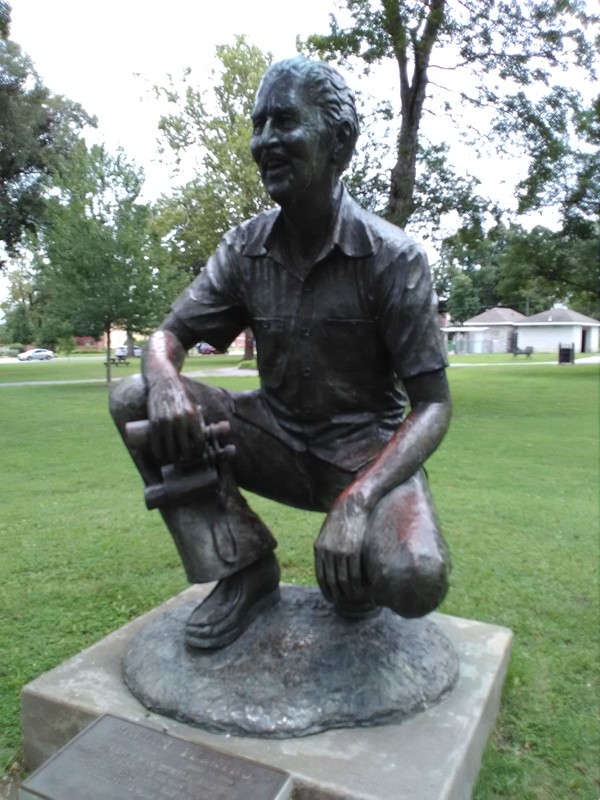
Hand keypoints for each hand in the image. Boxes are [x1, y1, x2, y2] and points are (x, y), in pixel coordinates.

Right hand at [147, 376, 203, 464]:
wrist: (164, 381)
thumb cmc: (182, 393)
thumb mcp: (194, 404)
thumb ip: (198, 419)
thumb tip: (204, 436)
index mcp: (193, 415)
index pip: (199, 440)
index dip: (200, 451)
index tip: (199, 454)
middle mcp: (180, 419)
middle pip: (185, 447)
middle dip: (187, 457)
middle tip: (187, 460)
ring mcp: (166, 421)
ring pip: (170, 447)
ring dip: (173, 457)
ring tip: (175, 460)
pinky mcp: (154, 421)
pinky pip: (157, 442)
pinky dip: (159, 452)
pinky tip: (161, 456)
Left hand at [314, 491, 370, 608]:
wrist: (353, 504)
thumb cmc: (342, 518)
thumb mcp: (328, 532)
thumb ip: (326, 548)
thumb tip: (328, 565)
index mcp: (319, 548)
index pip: (320, 576)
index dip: (326, 590)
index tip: (332, 598)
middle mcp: (327, 552)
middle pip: (331, 581)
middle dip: (338, 595)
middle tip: (345, 603)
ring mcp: (339, 551)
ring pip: (343, 580)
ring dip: (350, 592)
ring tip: (356, 599)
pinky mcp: (353, 550)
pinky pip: (355, 573)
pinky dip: (359, 584)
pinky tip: (364, 588)